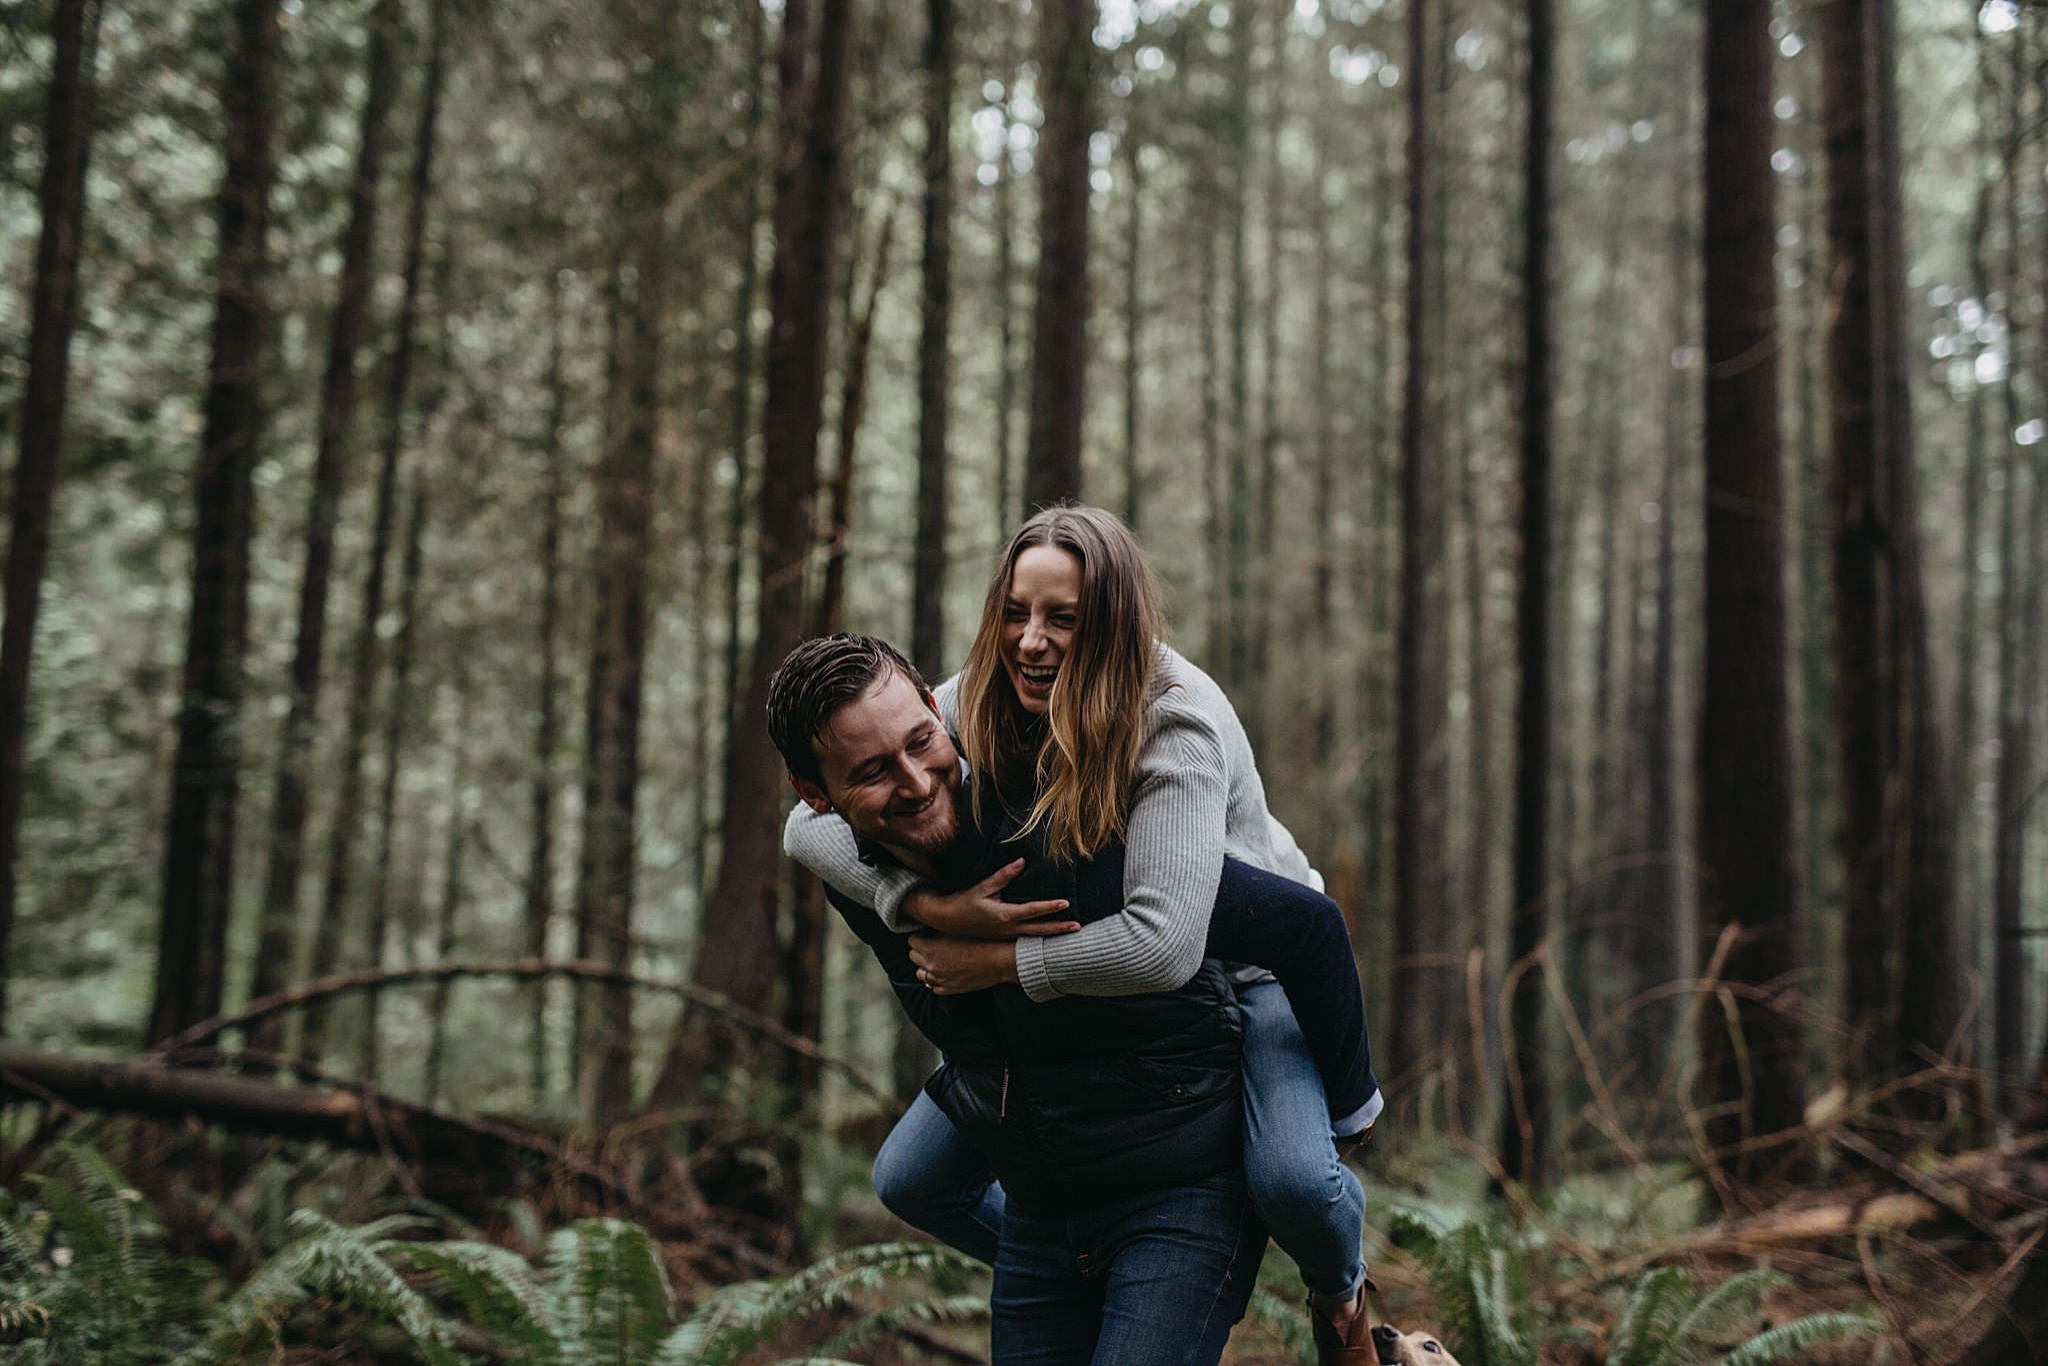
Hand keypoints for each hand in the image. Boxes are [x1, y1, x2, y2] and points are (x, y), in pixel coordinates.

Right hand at [903, 859, 1077, 938]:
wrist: (949, 920)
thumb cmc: (965, 902)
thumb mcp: (983, 887)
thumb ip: (1004, 875)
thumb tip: (1022, 862)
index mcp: (1005, 915)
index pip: (1033, 910)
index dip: (1050, 906)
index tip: (1066, 903)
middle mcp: (1009, 929)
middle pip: (1039, 930)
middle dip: (1059, 929)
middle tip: (1078, 928)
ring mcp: (1007, 936)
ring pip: (1034, 938)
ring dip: (1052, 936)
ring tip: (1070, 934)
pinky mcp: (1004, 938)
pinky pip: (1026, 940)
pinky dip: (1040, 939)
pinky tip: (1050, 937)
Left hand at [909, 934, 1020, 993]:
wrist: (997, 960)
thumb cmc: (980, 942)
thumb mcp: (955, 931)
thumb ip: (938, 933)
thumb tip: (931, 934)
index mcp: (929, 948)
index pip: (912, 941)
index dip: (920, 936)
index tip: (926, 935)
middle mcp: (930, 965)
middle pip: (913, 957)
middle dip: (921, 951)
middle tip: (932, 946)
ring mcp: (939, 979)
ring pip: (921, 974)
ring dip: (927, 967)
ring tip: (938, 961)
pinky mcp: (949, 989)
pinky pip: (934, 987)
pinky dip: (937, 981)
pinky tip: (946, 973)